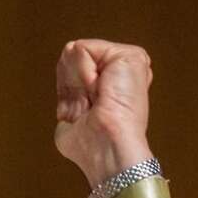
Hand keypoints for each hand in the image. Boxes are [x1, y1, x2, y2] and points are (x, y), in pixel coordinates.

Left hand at [53, 40, 154, 186]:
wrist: (107, 150)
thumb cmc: (92, 147)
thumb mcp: (68, 115)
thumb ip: (68, 86)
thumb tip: (69, 47)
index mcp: (109, 90)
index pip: (72, 74)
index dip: (67, 93)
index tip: (80, 116)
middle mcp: (121, 75)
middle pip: (73, 61)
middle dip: (71, 85)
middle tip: (90, 107)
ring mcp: (127, 65)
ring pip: (78, 52)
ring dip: (78, 81)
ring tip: (98, 100)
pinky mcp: (131, 55)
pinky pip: (84, 49)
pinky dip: (83, 72)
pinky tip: (99, 89)